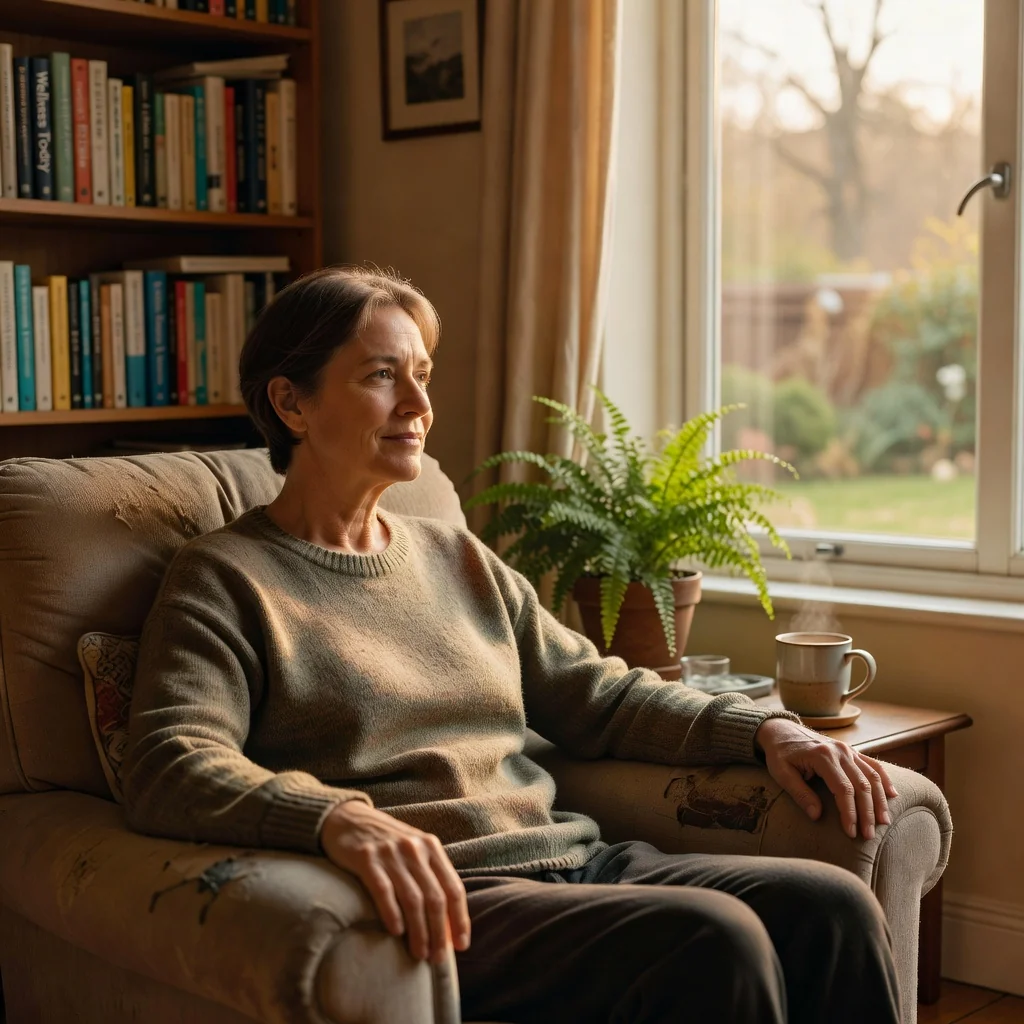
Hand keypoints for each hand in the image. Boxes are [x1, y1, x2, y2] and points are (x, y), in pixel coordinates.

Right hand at [320, 799, 470, 963]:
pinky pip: (383, 890)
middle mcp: (414, 849)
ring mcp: (390, 853)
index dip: (460, 919)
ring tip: (419, 953)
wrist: (347, 818)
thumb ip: (430, 876)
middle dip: (439, 933)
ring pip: (412, 899)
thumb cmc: (384, 842)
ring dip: (419, 931)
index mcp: (431, 847)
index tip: (462, 945)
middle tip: (437, 958)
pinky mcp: (366, 858)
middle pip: (435, 898)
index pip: (453, 888)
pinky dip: (392, 913)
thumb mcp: (413, 850)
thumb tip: (447, 921)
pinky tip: (396, 932)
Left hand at [754, 718, 898, 839]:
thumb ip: (799, 793)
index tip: (851, 832)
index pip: (843, 789)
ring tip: (883, 822)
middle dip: (867, 812)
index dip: (849, 812)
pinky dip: (884, 780)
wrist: (782, 731)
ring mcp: (848, 750)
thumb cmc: (780, 754)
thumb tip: (816, 816)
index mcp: (822, 756)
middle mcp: (839, 751)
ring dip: (879, 800)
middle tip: (868, 835)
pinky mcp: (852, 751)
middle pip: (861, 785)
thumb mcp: (781, 773)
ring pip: (872, 776)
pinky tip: (892, 795)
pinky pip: (873, 765)